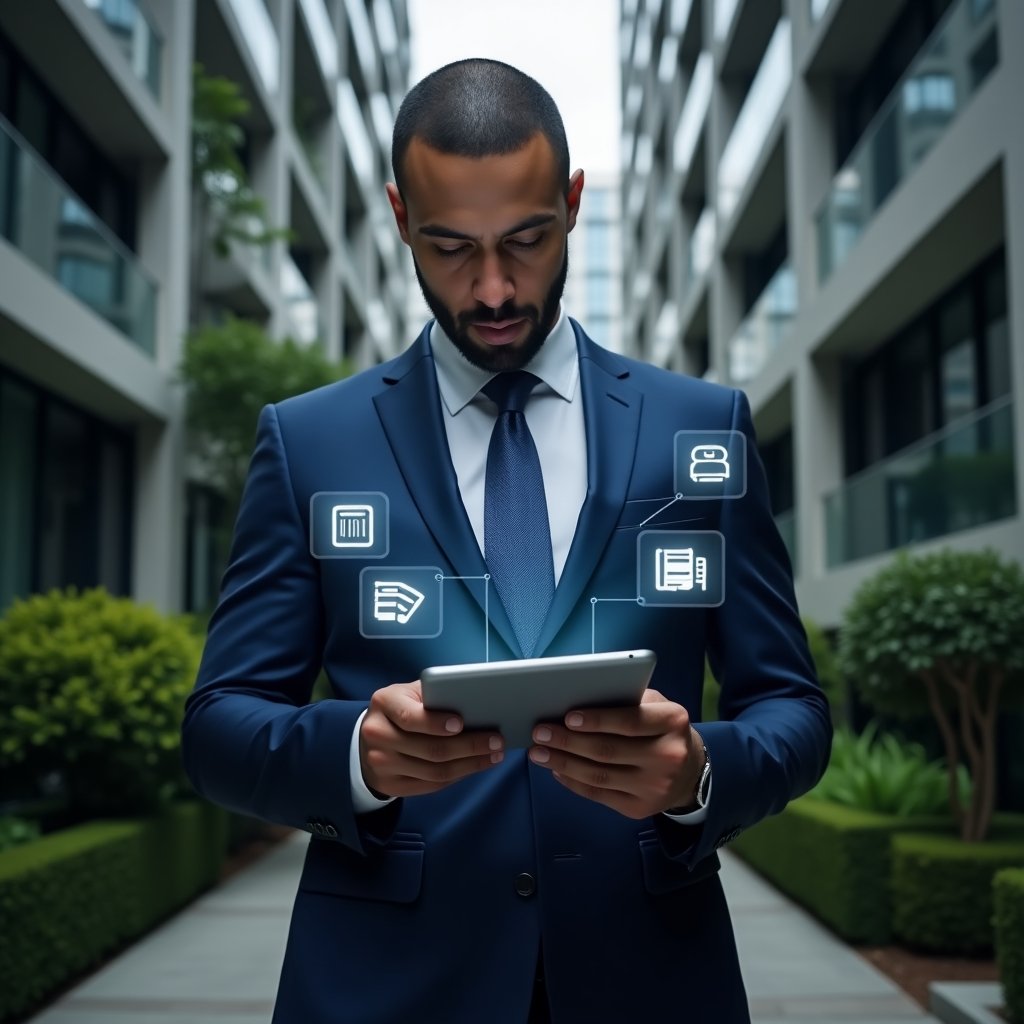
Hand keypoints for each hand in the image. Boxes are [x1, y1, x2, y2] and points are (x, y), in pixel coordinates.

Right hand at [359, 681, 503, 798]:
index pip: (410, 717)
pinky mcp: (389, 785)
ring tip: (494, 755)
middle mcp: (378, 735)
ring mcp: (381, 764)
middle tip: (496, 741)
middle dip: (469, 746)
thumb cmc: (401, 707)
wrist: (369, 736)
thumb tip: (475, 703)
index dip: (436, 723)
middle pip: (430, 749)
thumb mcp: (410, 692)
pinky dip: (457, 776)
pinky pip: (430, 785)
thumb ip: (434, 694)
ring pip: (434, 772)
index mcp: (384, 703)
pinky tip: (475, 766)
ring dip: (469, 765)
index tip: (462, 723)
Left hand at [527, 689, 705, 818]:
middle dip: (568, 741)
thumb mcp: (654, 705)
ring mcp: (655, 787)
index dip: (598, 719)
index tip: (568, 716)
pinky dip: (573, 782)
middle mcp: (668, 756)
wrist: (689, 770)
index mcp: (673, 722)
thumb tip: (576, 699)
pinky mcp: (640, 808)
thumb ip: (626, 700)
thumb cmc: (660, 727)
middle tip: (540, 732)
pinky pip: (599, 795)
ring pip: (599, 775)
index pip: (631, 721)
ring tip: (539, 752)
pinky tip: (556, 770)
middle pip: (609, 751)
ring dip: (563, 763)